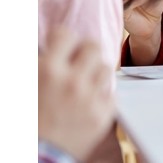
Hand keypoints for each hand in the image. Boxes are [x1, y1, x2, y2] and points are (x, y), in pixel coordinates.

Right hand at [38, 28, 115, 161]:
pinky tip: (90, 101)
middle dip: (85, 52)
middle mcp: (72, 81)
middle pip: (94, 47)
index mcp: (47, 71)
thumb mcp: (25, 85)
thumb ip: (39, 63)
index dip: (63, 39)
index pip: (67, 35)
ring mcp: (90, 98)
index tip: (62, 44)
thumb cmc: (27, 122)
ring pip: (106, 68)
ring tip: (84, 82)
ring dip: (96, 72)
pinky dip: (102, 95)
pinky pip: (112, 93)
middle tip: (78, 61)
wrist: (35, 156)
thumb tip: (47, 46)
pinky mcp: (103, 115)